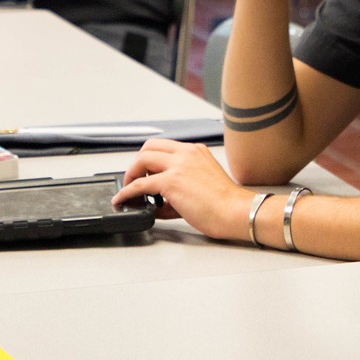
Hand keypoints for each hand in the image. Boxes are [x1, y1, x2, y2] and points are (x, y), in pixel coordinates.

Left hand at [114, 139, 252, 238]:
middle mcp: (186, 153)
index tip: (144, 172)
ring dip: (130, 175)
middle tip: (133, 179)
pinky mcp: (171, 182)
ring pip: (142, 160)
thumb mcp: (203, 185)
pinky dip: (127, 191)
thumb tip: (160, 203)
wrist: (236, 212)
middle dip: (137, 163)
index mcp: (196, 151)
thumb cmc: (227, 203)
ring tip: (128, 189)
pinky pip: (139, 184)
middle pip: (149, 147)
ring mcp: (178, 165)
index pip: (164, 147)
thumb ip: (180, 188)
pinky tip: (123, 199)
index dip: (150, 160)